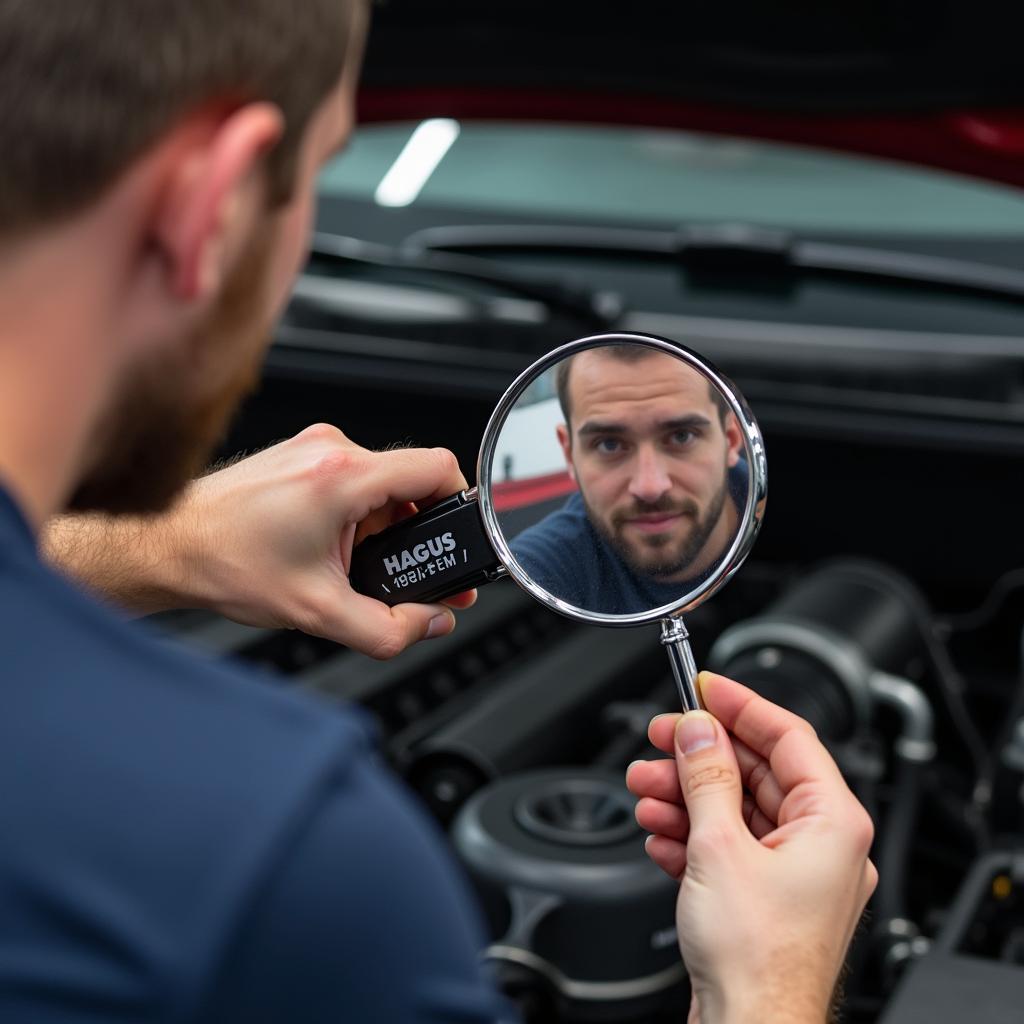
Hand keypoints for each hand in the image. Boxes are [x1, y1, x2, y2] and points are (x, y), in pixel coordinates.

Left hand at [43, 424, 475, 658]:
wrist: (167, 544)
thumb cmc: (225, 562)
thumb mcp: (318, 612)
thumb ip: (389, 629)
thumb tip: (429, 623)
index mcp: (343, 476)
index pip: (437, 467)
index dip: (462, 503)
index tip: (459, 535)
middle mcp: (330, 450)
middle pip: (411, 481)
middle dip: (421, 529)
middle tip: (417, 568)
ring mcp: (313, 448)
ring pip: (381, 483)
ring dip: (386, 525)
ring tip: (362, 564)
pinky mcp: (301, 455)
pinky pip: (353, 480)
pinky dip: (359, 515)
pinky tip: (337, 549)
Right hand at [626, 672, 876, 1023]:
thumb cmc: (758, 961)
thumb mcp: (719, 845)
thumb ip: (707, 775)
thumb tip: (698, 730)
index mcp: (833, 822)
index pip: (789, 737)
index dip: (742, 705)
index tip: (705, 686)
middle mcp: (821, 844)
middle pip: (754, 773)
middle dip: (698, 758)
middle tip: (659, 741)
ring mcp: (794, 873)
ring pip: (734, 809)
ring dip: (685, 797)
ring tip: (645, 792)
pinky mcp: (766, 898)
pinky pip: (727, 845)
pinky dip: (690, 835)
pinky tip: (660, 835)